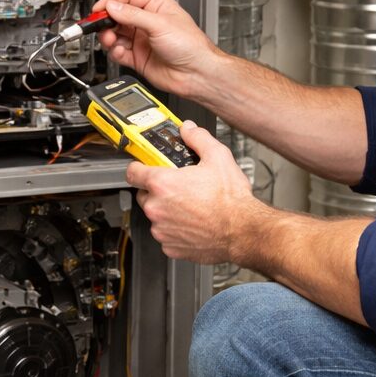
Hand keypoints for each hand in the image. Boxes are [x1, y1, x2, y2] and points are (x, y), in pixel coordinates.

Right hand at [93, 0, 221, 99]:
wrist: (197, 74)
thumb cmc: (191, 46)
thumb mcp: (159, 24)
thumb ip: (133, 15)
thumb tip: (112, 6)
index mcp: (156, 7)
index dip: (111, 1)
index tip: (99, 8)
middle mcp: (147, 23)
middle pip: (117, 16)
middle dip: (106, 20)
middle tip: (98, 25)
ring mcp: (142, 41)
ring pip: (115, 34)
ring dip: (108, 37)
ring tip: (109, 40)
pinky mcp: (138, 58)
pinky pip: (118, 52)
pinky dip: (114, 51)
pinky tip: (119, 51)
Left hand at [126, 121, 260, 262]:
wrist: (243, 230)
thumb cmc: (231, 200)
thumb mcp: (218, 157)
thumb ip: (198, 139)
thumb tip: (189, 129)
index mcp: (163, 184)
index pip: (133, 172)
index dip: (139, 167)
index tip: (145, 167)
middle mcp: (157, 208)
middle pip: (144, 195)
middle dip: (158, 191)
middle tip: (180, 188)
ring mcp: (162, 229)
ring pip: (156, 216)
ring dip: (167, 211)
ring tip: (191, 206)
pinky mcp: (170, 247)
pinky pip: (166, 234)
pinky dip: (175, 229)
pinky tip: (193, 223)